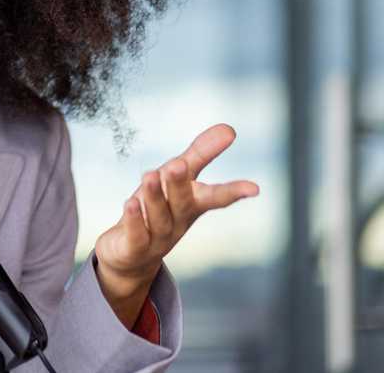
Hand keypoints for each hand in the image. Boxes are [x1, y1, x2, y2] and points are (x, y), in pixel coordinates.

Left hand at [94, 123, 258, 327]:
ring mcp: (156, 237)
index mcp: (191, 205)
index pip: (214, 197)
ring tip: (149, 175)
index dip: (232, 192)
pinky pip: (135, 234)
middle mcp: (177, 221)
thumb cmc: (160, 209)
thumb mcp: (179, 180)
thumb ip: (201, 154)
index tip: (254, 188)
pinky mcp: (133, 247)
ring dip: (154, 196)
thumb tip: (229, 128)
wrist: (131, 256)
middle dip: (180, 185)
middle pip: (181, 203)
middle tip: (178, 165)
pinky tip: (130, 203)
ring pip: (157, 216)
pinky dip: (133, 219)